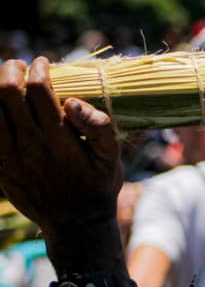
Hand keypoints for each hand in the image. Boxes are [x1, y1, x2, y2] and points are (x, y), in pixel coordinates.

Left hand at [0, 57, 121, 236]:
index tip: (43, 63)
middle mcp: (30, 146)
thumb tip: (73, 101)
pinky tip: (0, 108)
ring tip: (5, 83)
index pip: (39, 91)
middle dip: (10, 70)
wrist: (75, 223)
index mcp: (59, 140)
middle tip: (18, 65)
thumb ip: (100, 127)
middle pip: (7, 94)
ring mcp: (9, 158)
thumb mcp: (111, 159)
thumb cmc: (97, 185)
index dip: (38, 69)